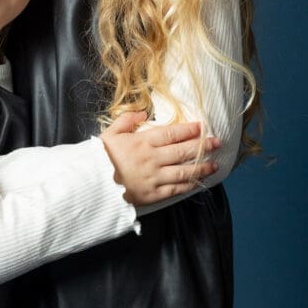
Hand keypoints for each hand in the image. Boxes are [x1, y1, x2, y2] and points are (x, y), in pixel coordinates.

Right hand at [100, 115, 219, 204]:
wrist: (91, 185)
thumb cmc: (99, 157)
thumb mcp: (110, 133)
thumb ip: (126, 120)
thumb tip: (142, 112)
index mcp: (142, 142)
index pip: (172, 134)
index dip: (189, 130)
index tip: (201, 127)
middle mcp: (152, 159)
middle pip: (183, 151)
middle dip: (202, 146)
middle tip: (217, 142)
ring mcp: (154, 178)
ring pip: (184, 171)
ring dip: (202, 167)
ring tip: (215, 164)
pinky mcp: (153, 194)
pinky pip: (176, 189)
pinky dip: (189, 185)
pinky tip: (199, 182)